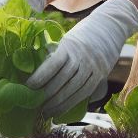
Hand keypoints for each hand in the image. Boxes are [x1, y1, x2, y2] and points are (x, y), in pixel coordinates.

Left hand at [24, 0, 137, 116]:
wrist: (109, 25)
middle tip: (35, 104)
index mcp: (69, 46)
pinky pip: (86, 92)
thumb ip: (57, 55)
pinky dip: (73, 103)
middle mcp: (82, 57)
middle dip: (48, 95)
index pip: (53, 64)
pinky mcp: (101, 74)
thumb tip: (40, 73)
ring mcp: (93, 66)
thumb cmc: (82, 33)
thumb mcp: (68, 39)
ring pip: (75, 89)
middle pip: (63, 80)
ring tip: (47, 112)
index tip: (28, 87)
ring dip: (59, 103)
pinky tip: (63, 110)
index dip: (40, 77)